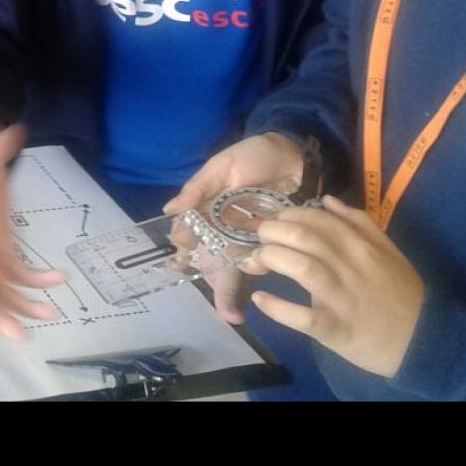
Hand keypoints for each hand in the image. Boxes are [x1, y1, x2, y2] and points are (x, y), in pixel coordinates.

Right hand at [161, 132, 305, 323]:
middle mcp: (230, 231)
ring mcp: (254, 237)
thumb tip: (170, 209)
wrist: (295, 152)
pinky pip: (268, 257)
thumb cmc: (253, 156)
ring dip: (236, 289)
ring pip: (241, 267)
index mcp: (211, 214)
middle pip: (219, 264)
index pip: (193, 239)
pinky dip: (262, 269)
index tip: (179, 268)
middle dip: (220, 291)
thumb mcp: (221, 167)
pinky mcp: (279, 238)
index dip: (185, 256)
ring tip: (233, 312)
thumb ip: (198, 188)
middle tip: (224, 313)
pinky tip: (258, 277)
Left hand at [241, 195, 424, 377]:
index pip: (317, 218)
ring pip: (302, 267)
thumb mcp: (388, 250)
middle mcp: (350, 266)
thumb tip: (326, 200)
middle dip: (272, 232)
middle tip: (260, 239)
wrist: (423, 340)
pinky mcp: (335, 329)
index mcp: (361, 245)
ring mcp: (342, 298)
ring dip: (272, 259)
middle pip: (303, 237)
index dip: (288, 215)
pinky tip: (260, 300)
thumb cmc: (402, 294)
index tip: (276, 221)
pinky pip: (302, 316)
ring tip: (257, 261)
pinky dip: (277, 307)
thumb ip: (359, 223)